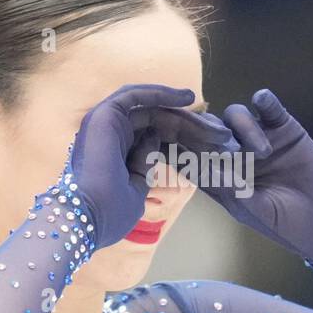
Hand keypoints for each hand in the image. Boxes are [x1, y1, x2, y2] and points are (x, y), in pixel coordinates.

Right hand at [66, 84, 233, 246]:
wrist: (89, 219)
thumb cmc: (109, 215)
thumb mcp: (136, 189)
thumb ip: (144, 166)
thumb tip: (156, 145)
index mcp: (115, 153)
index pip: (155, 137)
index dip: (186, 140)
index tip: (214, 146)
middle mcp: (109, 134)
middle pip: (158, 122)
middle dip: (193, 129)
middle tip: (223, 136)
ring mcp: (105, 122)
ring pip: (152, 109)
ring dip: (183, 114)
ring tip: (213, 123)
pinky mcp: (105, 114)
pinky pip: (137, 96)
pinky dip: (161, 93)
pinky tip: (187, 98)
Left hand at [193, 88, 312, 270]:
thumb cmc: (285, 223)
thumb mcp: (256, 210)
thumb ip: (233, 190)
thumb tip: (208, 169)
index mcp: (219, 175)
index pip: (192, 157)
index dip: (178, 148)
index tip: (164, 141)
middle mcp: (233, 152)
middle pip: (209, 130)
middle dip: (206, 128)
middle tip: (212, 137)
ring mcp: (257, 137)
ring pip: (236, 117)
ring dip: (244, 128)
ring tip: (263, 152)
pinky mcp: (283, 127)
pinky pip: (270, 109)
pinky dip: (266, 102)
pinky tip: (264, 100)